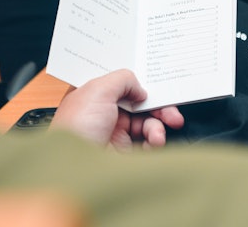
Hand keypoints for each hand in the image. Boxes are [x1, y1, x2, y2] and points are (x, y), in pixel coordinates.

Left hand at [49, 69, 185, 150]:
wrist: (74, 169)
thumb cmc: (76, 129)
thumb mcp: (98, 90)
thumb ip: (123, 79)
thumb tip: (139, 89)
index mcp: (93, 93)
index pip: (122, 82)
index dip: (141, 82)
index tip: (158, 85)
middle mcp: (103, 111)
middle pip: (139, 103)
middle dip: (158, 107)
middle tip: (172, 113)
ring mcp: (113, 131)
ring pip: (146, 122)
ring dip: (158, 126)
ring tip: (159, 134)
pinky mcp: (122, 150)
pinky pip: (146, 141)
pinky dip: (154, 140)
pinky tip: (155, 142)